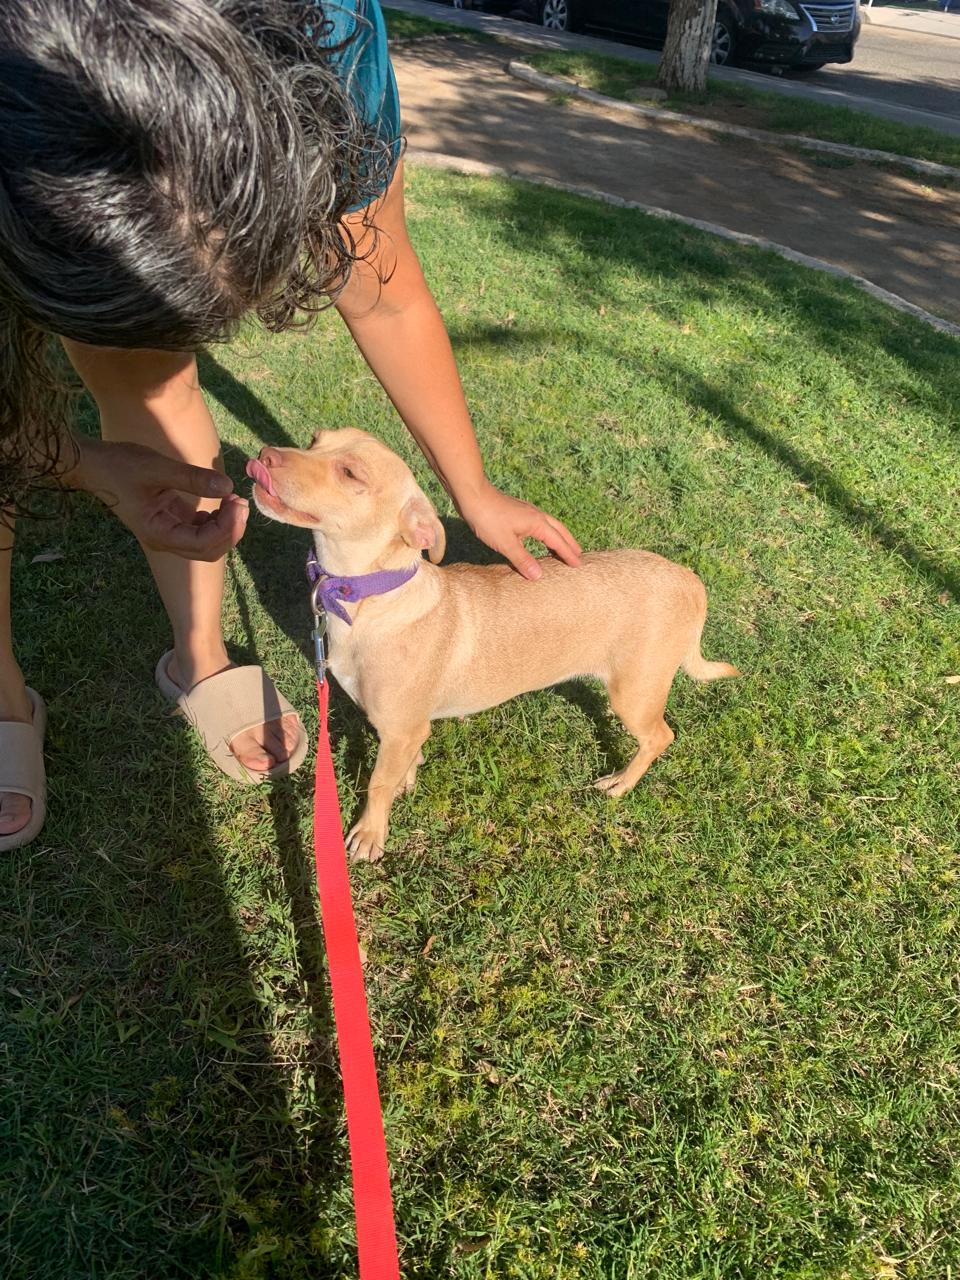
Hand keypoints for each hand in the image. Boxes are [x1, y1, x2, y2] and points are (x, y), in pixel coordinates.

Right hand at [72, 437, 248, 560]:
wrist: (95, 465)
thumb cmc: (120, 466)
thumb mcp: (157, 468)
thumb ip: (192, 478)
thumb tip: (228, 487)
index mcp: (159, 532)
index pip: (202, 543)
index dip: (227, 528)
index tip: (238, 502)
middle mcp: (165, 539)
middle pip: (208, 550)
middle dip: (231, 531)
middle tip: (242, 502)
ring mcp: (169, 532)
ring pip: (207, 543)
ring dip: (226, 527)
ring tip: (235, 500)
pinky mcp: (172, 521)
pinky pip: (200, 530)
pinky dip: (216, 520)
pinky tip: (222, 502)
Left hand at [456, 480, 581, 580]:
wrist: (473, 495)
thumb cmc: (488, 519)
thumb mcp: (505, 543)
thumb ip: (522, 560)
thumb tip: (539, 576)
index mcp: (537, 523)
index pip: (558, 542)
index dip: (568, 554)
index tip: (579, 565)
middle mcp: (536, 515)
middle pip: (559, 531)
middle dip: (569, 543)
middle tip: (579, 556)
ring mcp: (527, 511)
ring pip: (550, 525)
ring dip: (558, 537)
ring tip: (562, 548)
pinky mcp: (518, 511)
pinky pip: (540, 523)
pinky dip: (546, 532)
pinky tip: (538, 537)